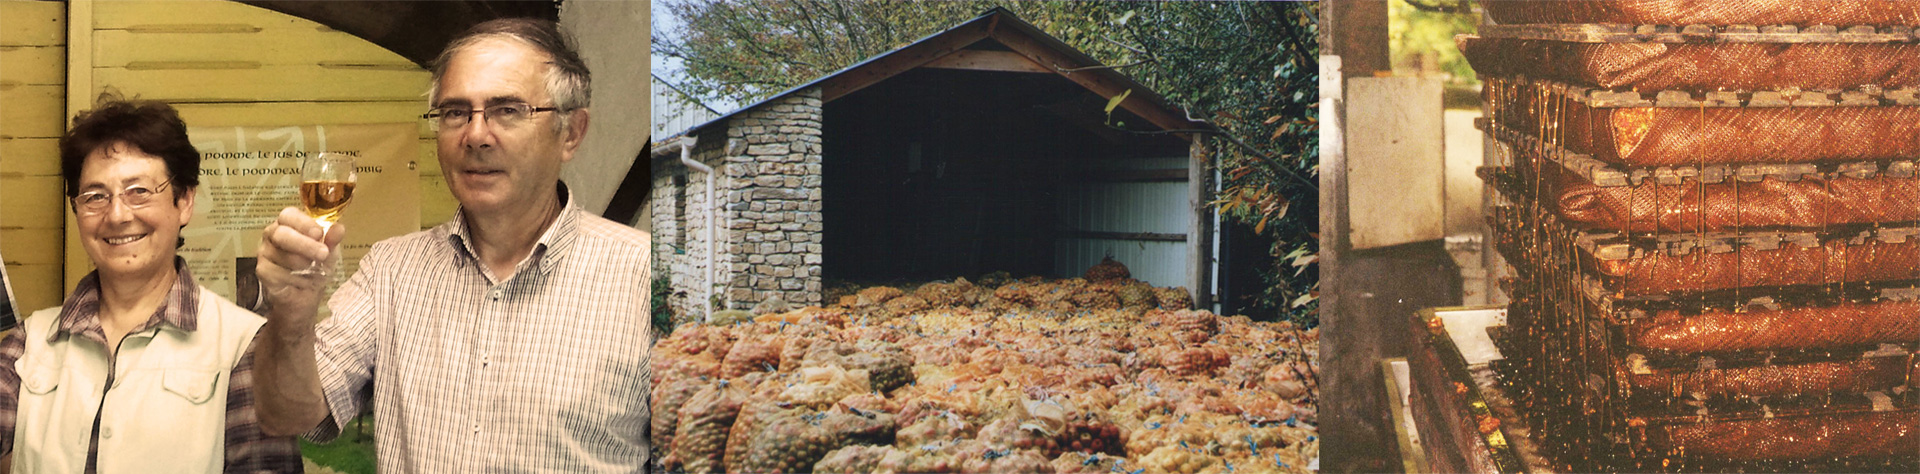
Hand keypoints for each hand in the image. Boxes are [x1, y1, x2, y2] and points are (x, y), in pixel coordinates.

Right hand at [256, 207, 347, 324]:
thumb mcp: (329, 252)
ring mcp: (265, 252)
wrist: (305, 295)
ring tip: (315, 271)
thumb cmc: (315, 266)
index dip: (303, 223)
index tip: (319, 233)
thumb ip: (332, 240)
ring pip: (281, 255)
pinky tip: (302, 280)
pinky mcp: (262, 270)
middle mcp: (273, 234)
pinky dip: (296, 278)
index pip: (289, 215)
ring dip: (304, 265)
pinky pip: (278, 272)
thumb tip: (339, 228)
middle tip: (323, 253)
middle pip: (281, 234)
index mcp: (289, 223)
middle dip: (304, 244)